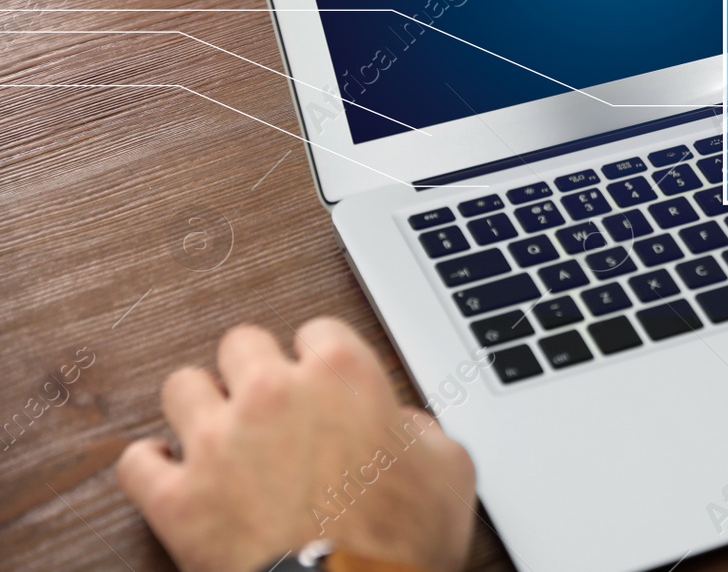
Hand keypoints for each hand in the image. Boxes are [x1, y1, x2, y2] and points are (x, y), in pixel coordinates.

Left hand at [118, 318, 475, 571]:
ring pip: (181, 386)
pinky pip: (136, 463)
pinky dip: (150, 468)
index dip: (323, 357)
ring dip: (199, 404)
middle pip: (240, 342)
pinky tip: (169, 473)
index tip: (323, 378)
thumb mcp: (449, 469)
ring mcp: (217, 444)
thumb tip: (403, 429)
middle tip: (267, 397)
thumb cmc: (403, 541)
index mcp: (342, 376)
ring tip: (215, 427)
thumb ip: (420, 429)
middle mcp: (272, 395)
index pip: (319, 329)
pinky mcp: (177, 500)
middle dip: (253, 367)